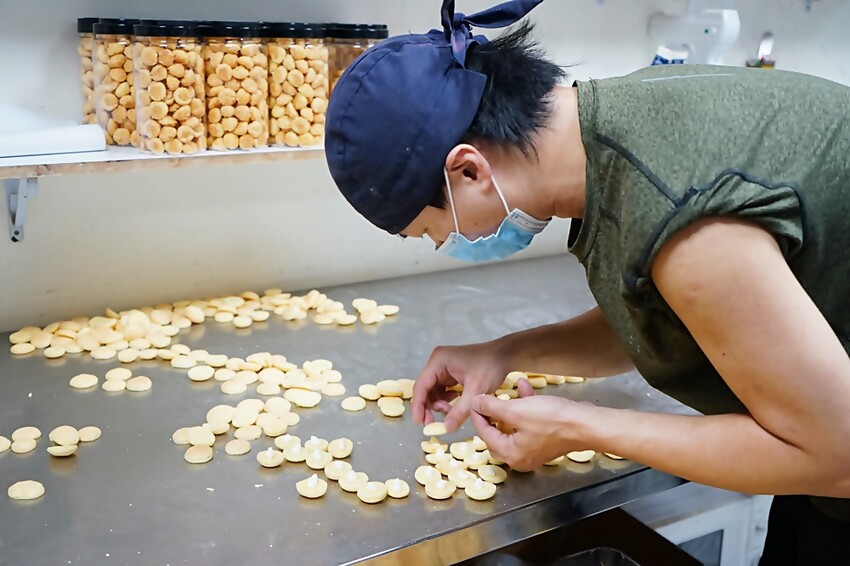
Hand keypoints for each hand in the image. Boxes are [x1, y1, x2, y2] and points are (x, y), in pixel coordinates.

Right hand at [412, 342, 509, 431]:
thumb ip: (460, 410)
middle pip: (425, 388)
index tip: (418, 422)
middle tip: (432, 425)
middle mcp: (438, 362)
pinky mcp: (451, 372)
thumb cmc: (491, 367)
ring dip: (439, 404)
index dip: (418, 405)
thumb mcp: (475, 391)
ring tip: (450, 413)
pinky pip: (442, 389)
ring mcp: (444, 366)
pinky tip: (455, 405)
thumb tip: (447, 429)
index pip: (421, 385)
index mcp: (439, 360)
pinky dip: (446, 400)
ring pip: (433, 391)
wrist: (505, 356)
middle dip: (429, 407)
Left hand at [470, 380, 592, 470]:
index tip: (474, 399)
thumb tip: (475, 403)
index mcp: (510, 454)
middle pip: (497, 434)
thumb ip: (491, 407)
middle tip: (488, 399)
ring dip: (510, 406)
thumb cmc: (551, 419)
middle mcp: (521, 457)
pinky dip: (526, 407)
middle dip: (493, 413)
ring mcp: (534, 449)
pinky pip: (529, 423)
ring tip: (508, 390)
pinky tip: (525, 387)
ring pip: (514, 426)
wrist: (586, 424)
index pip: (485, 434)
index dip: (478, 414)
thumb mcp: (516, 410)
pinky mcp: (546, 439)